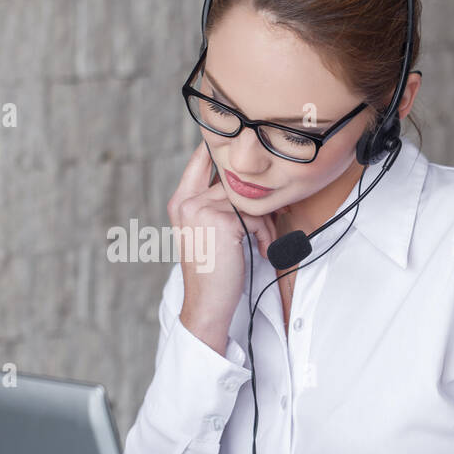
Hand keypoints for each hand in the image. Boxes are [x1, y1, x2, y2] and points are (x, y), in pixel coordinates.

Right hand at [166, 141, 277, 351]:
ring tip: (264, 239)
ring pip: (248, 198)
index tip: (242, 151)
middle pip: (233, 179)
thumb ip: (215, 202)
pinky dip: (265, 233)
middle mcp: (187, 201)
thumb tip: (246, 179)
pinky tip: (261, 249)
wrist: (207, 303)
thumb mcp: (206, 231)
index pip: (200, 158)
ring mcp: (201, 209)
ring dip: (264, 219)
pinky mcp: (223, 221)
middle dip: (257, 197)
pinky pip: (256, 215)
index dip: (222, 150)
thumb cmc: (212, 271)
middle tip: (272, 213)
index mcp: (180, 201)